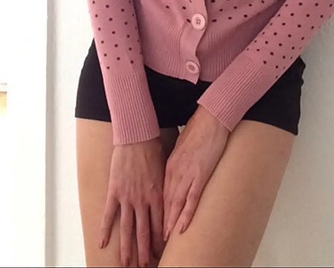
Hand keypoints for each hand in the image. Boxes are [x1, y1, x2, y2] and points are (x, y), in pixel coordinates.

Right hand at [100, 138, 165, 267]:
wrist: (137, 137)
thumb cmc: (153, 150)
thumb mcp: (165, 171)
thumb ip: (166, 189)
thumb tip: (171, 203)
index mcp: (158, 196)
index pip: (160, 226)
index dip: (160, 243)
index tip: (161, 254)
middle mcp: (143, 200)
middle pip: (144, 233)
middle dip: (145, 253)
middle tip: (145, 266)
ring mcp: (128, 197)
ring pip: (127, 229)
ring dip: (127, 249)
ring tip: (126, 264)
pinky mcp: (115, 192)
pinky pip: (109, 215)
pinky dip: (105, 231)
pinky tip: (103, 244)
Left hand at [163, 105, 229, 239]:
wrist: (210, 119)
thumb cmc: (199, 130)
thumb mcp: (183, 148)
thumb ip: (178, 161)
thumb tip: (178, 170)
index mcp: (170, 165)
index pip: (161, 193)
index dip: (158, 210)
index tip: (155, 224)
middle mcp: (175, 172)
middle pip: (165, 202)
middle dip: (161, 221)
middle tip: (158, 237)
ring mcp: (187, 174)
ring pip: (175, 204)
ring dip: (170, 223)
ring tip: (166, 239)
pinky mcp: (200, 175)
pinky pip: (191, 200)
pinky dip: (186, 215)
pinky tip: (182, 227)